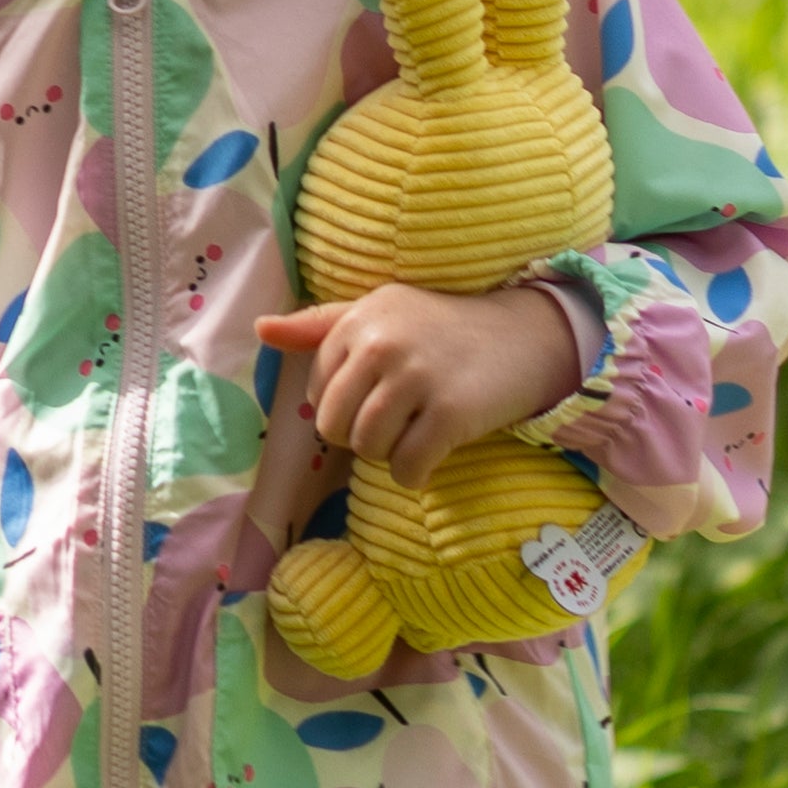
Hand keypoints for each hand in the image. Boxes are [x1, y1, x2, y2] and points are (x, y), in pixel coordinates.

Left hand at [259, 282, 585, 491]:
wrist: (527, 335)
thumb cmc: (445, 329)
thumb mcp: (382, 313)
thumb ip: (320, 326)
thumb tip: (260, 329)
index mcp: (361, 319)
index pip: (318, 392)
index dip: (346, 405)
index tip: (382, 394)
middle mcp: (383, 343)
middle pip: (335, 427)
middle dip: (361, 436)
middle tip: (398, 421)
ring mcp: (417, 378)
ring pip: (368, 449)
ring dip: (390, 455)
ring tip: (417, 432)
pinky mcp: (451, 412)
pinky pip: (407, 468)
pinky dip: (417, 474)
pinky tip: (435, 453)